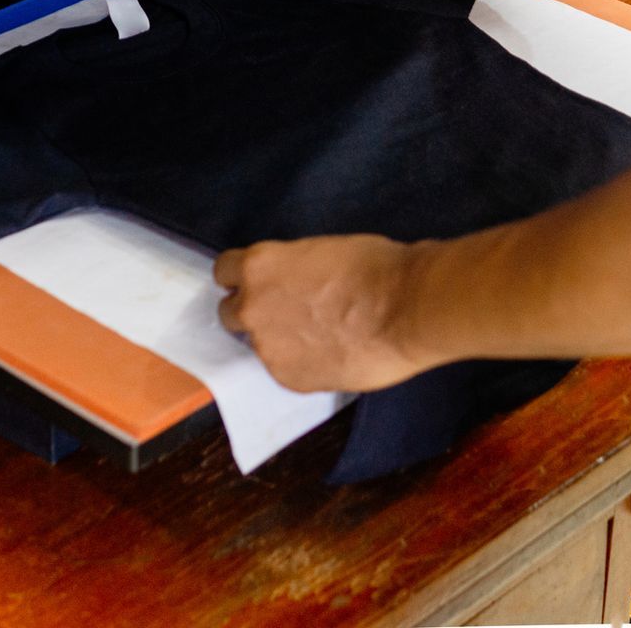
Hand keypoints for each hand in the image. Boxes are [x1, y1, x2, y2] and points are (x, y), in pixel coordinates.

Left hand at [214, 235, 435, 393]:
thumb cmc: (375, 268)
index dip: (244, 276)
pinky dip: (302, 363)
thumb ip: (292, 270)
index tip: (261, 281)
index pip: (224, 271)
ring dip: (280, 339)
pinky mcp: (289, 379)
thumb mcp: (321, 251)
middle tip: (287, 310)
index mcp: (258, 267)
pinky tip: (332, 352)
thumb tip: (292, 283)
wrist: (405, 309)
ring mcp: (268, 348)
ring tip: (321, 334)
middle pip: (229, 313)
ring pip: (259, 344)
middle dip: (253, 311)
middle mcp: (252, 308)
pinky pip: (285, 369)